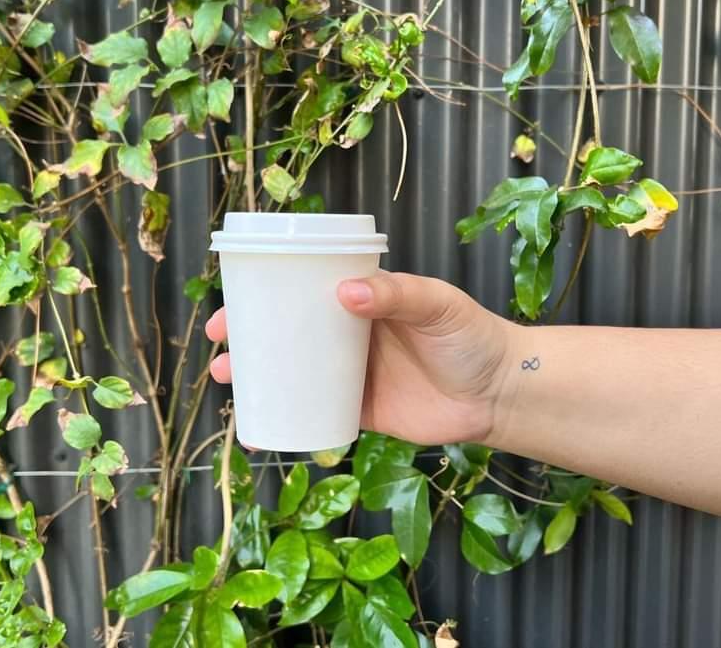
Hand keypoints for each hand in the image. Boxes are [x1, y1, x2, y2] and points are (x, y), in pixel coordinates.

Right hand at [205, 271, 512, 445]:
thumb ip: (397, 294)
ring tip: (228, 381)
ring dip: (258, 377)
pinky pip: (315, 412)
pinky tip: (260, 428)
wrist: (501, 393)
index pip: (303, 292)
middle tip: (220, 349)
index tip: (232, 305)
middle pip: (287, 332)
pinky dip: (286, 419)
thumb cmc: (471, 336)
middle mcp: (349, 334)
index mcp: (361, 300)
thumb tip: (344, 293)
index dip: (263, 295)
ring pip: (293, 372)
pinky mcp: (361, 411)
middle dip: (247, 339)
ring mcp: (352, 374)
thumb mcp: (437, 304)